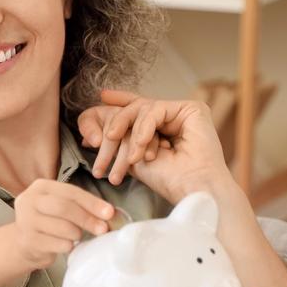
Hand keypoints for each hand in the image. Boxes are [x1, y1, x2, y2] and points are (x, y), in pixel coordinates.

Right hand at [13, 179, 114, 268]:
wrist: (25, 244)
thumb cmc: (48, 222)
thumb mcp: (61, 207)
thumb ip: (81, 206)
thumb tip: (109, 214)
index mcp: (41, 187)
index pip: (70, 192)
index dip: (92, 202)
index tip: (109, 213)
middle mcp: (29, 200)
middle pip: (64, 207)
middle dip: (87, 218)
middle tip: (102, 229)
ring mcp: (26, 221)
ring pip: (62, 227)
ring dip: (76, 234)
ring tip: (76, 236)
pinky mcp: (27, 241)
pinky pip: (58, 244)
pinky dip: (68, 246)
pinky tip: (67, 245)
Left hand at [77, 90, 230, 202]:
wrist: (191, 188)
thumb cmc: (167, 180)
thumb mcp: (134, 155)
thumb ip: (121, 139)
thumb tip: (94, 135)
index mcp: (164, 128)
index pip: (139, 109)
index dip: (120, 101)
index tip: (102, 98)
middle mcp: (175, 117)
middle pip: (138, 106)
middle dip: (118, 122)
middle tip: (106, 139)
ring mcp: (184, 112)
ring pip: (144, 107)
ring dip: (133, 133)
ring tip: (133, 157)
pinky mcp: (193, 108)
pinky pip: (156, 109)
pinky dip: (145, 128)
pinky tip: (142, 146)